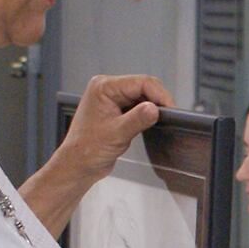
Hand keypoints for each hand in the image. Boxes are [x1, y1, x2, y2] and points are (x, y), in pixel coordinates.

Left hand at [54, 74, 174, 181]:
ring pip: (142, 96)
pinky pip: (138, 105)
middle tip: (168, 116)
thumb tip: (155, 108)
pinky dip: (146, 113)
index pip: (140, 82)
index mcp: (103, 87)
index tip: (170, 109)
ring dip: (152, 107)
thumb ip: (137, 119)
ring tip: (160, 121)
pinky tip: (150, 122)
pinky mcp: (116, 109)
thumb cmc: (87, 150)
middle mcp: (107, 89)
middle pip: (143, 86)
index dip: (159, 95)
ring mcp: (112, 98)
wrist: (78, 165)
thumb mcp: (116, 134)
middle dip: (157, 100)